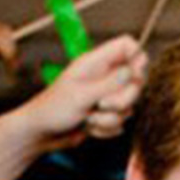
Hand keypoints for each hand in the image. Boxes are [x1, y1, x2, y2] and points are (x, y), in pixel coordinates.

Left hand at [20, 35, 147, 149]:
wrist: (42, 134)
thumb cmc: (53, 109)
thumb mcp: (80, 95)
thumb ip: (109, 83)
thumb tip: (131, 71)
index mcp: (95, 62)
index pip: (127, 45)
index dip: (137, 56)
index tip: (135, 74)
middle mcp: (104, 76)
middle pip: (136, 79)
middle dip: (124, 98)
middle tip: (101, 104)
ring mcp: (106, 95)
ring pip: (129, 105)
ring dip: (110, 118)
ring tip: (89, 118)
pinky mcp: (106, 114)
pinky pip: (122, 121)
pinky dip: (107, 129)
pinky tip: (89, 126)